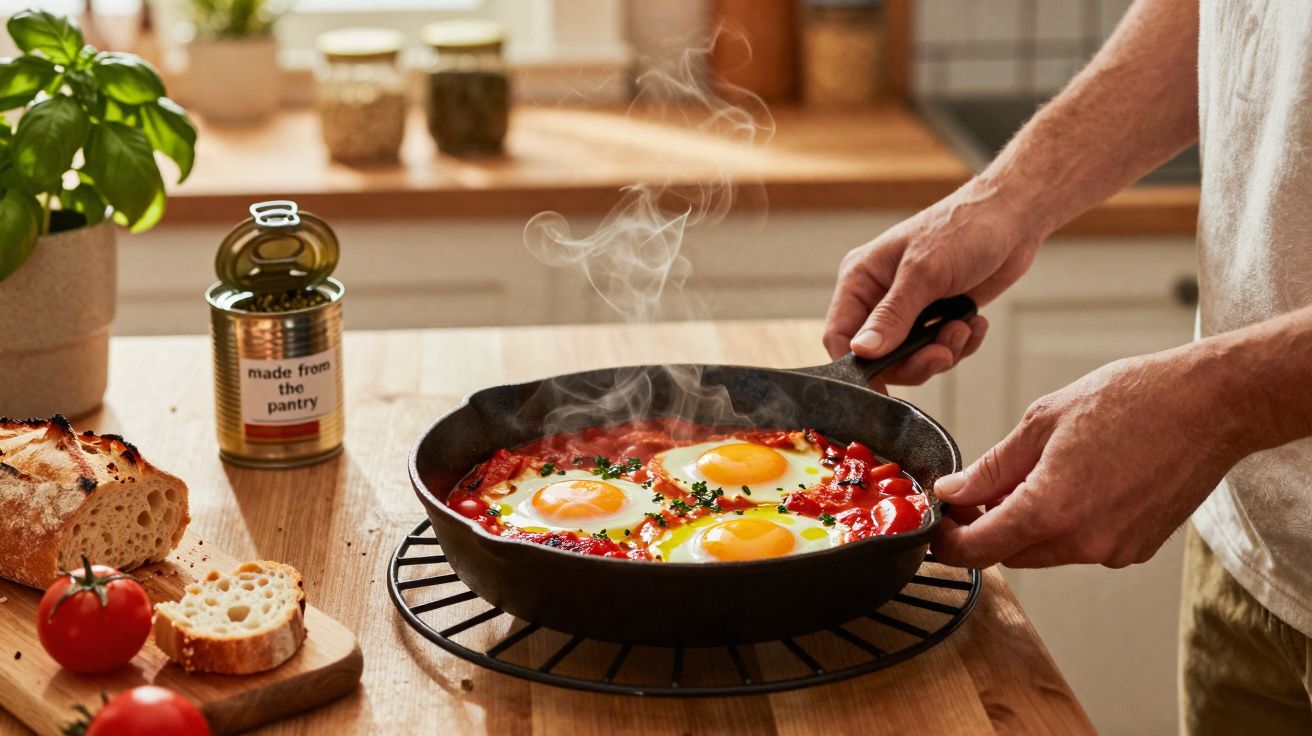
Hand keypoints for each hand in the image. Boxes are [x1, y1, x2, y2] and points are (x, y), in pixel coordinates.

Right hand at [824, 180, 1045, 388]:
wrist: (1012, 218)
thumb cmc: (964, 228)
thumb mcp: (924, 273)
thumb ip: (892, 315)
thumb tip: (862, 351)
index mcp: (861, 279)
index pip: (839, 334)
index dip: (858, 366)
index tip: (882, 388)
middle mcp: (879, 296)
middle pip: (879, 355)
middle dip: (913, 361)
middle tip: (942, 354)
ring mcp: (910, 308)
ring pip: (911, 357)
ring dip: (942, 351)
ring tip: (963, 327)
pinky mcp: (937, 315)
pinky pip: (938, 349)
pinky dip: (959, 344)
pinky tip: (974, 322)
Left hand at [932, 346, 1241, 568]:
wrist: (1210, 405)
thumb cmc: (1133, 400)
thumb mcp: (1043, 421)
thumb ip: (992, 466)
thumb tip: (954, 492)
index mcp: (1050, 510)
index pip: (977, 551)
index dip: (948, 540)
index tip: (938, 523)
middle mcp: (1083, 542)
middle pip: (1009, 553)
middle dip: (986, 528)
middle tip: (978, 490)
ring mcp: (1114, 550)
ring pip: (1046, 551)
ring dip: (1027, 524)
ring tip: (1034, 474)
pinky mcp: (1137, 549)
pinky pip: (1083, 546)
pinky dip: (1066, 524)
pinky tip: (1077, 482)